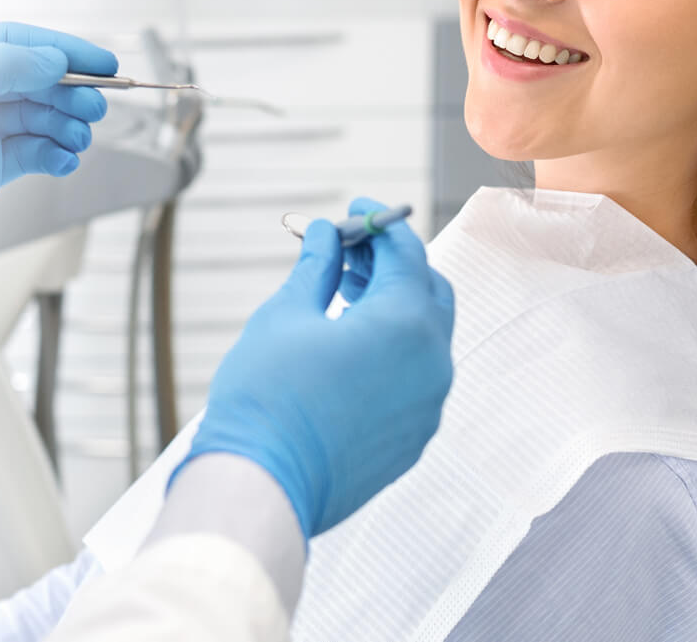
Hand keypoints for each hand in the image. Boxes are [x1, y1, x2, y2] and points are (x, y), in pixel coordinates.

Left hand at [0, 22, 117, 320]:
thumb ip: (1, 67)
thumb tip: (51, 58)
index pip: (8, 41)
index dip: (60, 50)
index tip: (103, 63)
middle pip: (26, 78)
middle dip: (66, 91)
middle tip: (97, 107)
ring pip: (32, 116)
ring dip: (63, 124)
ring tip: (81, 139)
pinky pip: (27, 152)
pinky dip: (51, 153)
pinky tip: (64, 161)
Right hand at [175, 202, 455, 538]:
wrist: (263, 483)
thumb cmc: (268, 398)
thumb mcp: (287, 313)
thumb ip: (318, 267)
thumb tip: (327, 235)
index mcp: (407, 324)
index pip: (407, 253)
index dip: (378, 224)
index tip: (353, 213)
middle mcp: (432, 364)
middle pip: (427, 292)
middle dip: (392, 264)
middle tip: (348, 250)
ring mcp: (427, 406)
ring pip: (424, 337)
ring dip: (392, 306)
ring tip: (342, 292)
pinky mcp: (413, 438)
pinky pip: (415, 378)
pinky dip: (392, 350)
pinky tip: (348, 345)